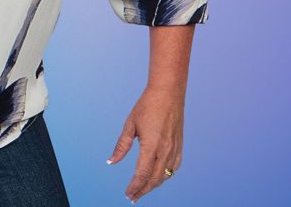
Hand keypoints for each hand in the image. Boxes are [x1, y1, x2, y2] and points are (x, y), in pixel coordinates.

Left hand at [108, 85, 185, 201]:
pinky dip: (166, 176)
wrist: (168, 93)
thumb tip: (111, 161)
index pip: (142, 174)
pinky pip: (174, 168)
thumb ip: (121, 146)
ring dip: (153, 185)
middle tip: (133, 197)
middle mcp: (165, 150)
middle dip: (143, 190)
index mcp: (151, 146)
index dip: (134, 187)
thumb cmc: (147, 106)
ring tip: (142, 190)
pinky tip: (159, 178)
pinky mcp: (179, 146)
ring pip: (165, 176)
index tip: (128, 194)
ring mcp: (175, 149)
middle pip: (154, 179)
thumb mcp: (130, 125)